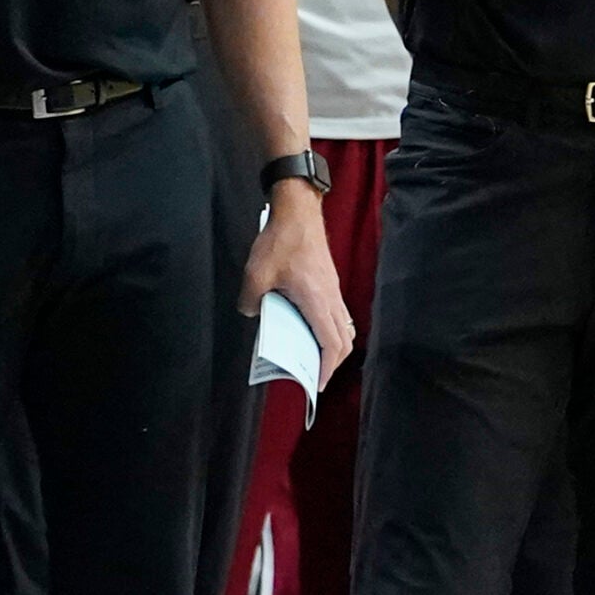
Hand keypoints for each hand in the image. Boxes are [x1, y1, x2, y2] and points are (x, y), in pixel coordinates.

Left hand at [241, 180, 354, 385]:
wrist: (298, 210)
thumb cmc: (280, 242)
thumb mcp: (255, 275)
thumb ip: (251, 301)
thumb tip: (253, 312)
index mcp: (317, 302)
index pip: (331, 344)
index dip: (325, 367)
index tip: (315, 384)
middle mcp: (331, 299)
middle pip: (344, 340)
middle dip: (332, 363)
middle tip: (314, 375)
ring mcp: (334, 290)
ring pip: (344, 327)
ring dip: (333, 346)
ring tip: (313, 356)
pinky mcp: (331, 282)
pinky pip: (338, 314)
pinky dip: (330, 329)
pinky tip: (310, 328)